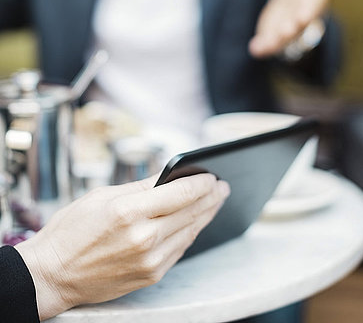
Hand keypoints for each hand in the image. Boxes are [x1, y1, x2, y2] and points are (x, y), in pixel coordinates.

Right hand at [16, 174, 229, 320]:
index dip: (200, 183)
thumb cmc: (71, 231)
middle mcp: (144, 237)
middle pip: (190, 212)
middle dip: (210, 197)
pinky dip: (190, 234)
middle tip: (222, 186)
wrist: (51, 275)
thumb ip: (140, 187)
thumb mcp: (101, 196)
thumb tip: (168, 176)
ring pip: (189, 232)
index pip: (179, 193)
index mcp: (129, 212)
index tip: (211, 175)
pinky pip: (179, 250)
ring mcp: (149, 260)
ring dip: (205, 215)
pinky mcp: (150, 276)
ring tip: (215, 202)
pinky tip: (195, 223)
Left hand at [248, 0, 354, 57]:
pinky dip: (262, 45)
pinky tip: (254, 50)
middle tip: (284, 33)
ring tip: (263, 49)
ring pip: (280, 35)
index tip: (303, 17)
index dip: (307, 11)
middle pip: (296, 24)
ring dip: (274, 41)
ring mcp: (286, 24)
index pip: (311, 6)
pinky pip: (268, 38)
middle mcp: (300, 15)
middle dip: (290, 28)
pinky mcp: (273, 29)